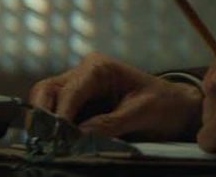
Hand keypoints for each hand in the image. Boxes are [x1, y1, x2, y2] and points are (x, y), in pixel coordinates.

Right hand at [28, 52, 202, 139]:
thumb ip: (110, 123)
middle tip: (45, 143)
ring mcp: (77, 93)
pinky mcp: (76, 110)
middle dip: (41, 117)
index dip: (60, 115)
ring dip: (43, 126)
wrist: (174, 110)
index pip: (70, 90)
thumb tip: (78, 135)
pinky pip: (54, 119)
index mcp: (99, 68)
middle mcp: (83, 75)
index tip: (57, 139)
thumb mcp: (142, 112)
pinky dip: (51, 132)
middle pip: (45, 92)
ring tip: (50, 147)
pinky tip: (57, 146)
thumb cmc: (163, 104)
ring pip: (44, 105)